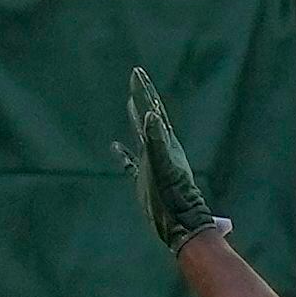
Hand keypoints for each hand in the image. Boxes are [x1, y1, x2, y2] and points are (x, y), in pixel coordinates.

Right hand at [114, 67, 224, 256]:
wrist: (180, 224)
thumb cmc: (174, 197)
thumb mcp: (165, 166)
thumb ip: (157, 141)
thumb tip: (150, 114)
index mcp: (166, 143)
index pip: (154, 109)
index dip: (145, 91)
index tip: (137, 72)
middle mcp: (160, 149)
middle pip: (149, 116)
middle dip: (142, 96)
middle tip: (135, 77)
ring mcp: (152, 164)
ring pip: (142, 135)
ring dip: (136, 119)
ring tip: (130, 104)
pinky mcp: (143, 180)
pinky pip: (131, 162)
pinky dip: (123, 153)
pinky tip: (115, 147)